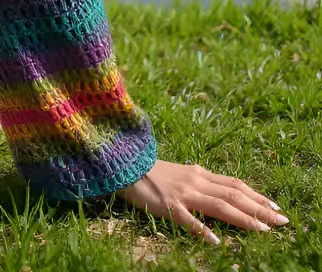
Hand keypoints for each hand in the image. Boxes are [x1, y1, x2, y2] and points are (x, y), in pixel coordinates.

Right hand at [116, 160, 289, 244]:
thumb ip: (202, 183)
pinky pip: (188, 220)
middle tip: (281, 221)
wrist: (125, 165)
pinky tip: (215, 241)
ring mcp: (183, 194)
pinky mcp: (168, 205)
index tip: (276, 207)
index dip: (257, 196)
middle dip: (260, 209)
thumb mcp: (181, 174)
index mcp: (199, 174)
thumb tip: (225, 195)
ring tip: (262, 230)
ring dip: (243, 219)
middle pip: (234, 195)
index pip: (235, 185)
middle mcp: (196, 182)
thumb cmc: (153, 173)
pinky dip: (202, 231)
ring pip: (219, 206)